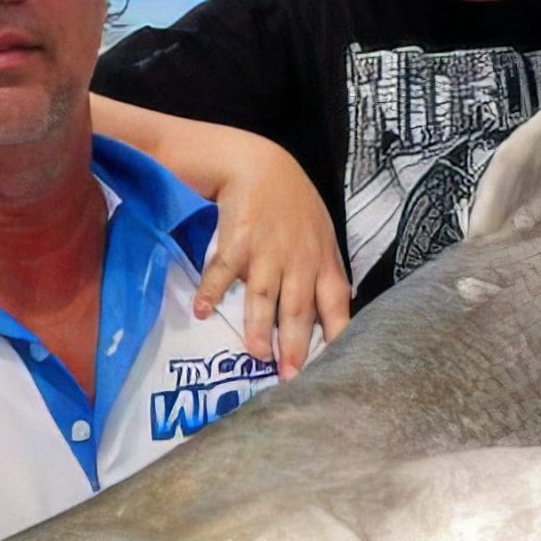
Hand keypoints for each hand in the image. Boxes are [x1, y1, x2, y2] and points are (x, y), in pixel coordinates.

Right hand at [90, 95, 352, 377]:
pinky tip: (202, 310)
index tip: (337, 366)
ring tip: (256, 354)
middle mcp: (298, 259)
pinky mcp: (237, 239)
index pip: (337, 304)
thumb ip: (323, 274)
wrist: (256, 164)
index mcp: (322, 261)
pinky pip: (223, 269)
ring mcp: (267, 250)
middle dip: (297, 345)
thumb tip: (331, 321)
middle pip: (299, 308)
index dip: (338, 335)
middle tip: (291, 377)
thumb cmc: (290, 204)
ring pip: (264, 294)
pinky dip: (212, 289)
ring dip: (259, 326)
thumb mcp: (318, 236)